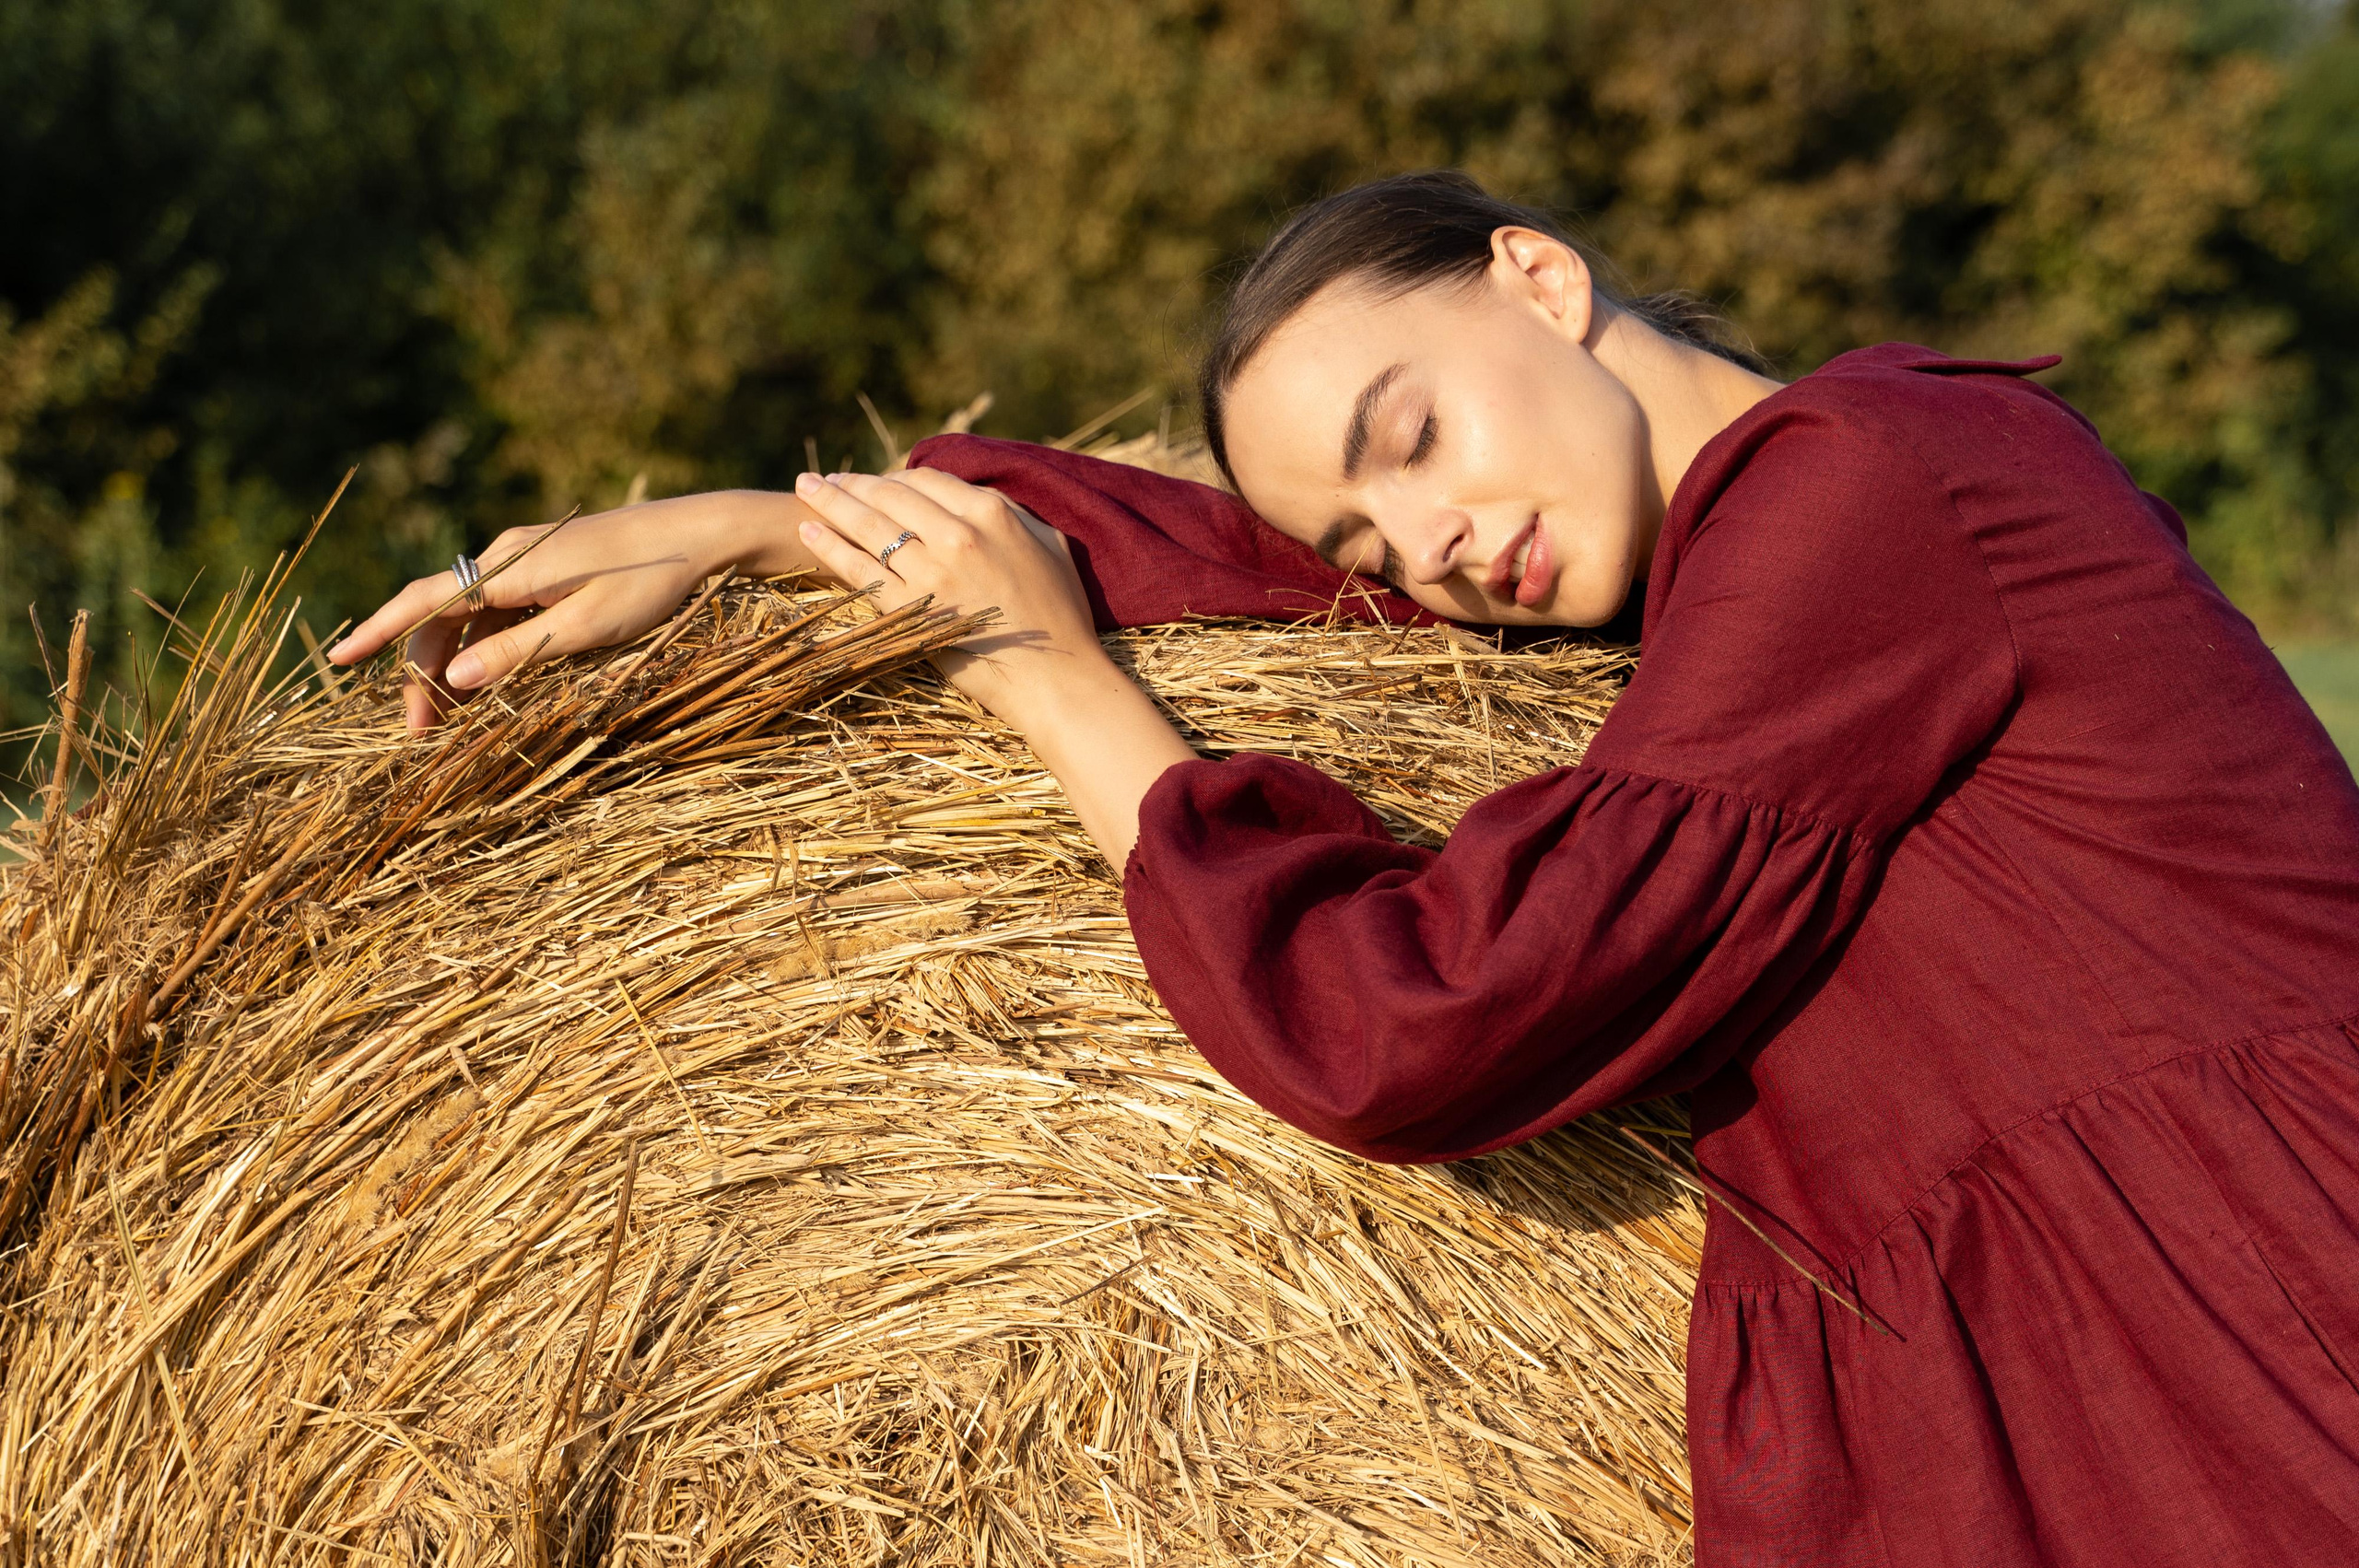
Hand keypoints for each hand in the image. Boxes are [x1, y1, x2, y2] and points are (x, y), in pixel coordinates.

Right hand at [328, 490, 818, 729]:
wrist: (703, 533)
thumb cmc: (655, 580)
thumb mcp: (591, 625)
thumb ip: (522, 651)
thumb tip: (458, 681)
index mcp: (512, 566)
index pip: (426, 600)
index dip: (379, 631)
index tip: (339, 659)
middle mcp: (508, 556)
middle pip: (441, 617)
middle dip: (422, 673)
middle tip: (421, 734)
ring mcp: (526, 562)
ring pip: (467, 619)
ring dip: (452, 667)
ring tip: (445, 723)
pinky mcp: (546, 572)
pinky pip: (497, 613)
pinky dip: (482, 649)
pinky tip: (483, 687)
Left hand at [792, 469, 1109, 725]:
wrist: (1056, 678)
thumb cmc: (1061, 616)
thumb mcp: (1050, 545)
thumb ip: (1014, 514)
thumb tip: (981, 496)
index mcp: (992, 513)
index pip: (927, 479)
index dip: (895, 476)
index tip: (876, 480)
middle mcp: (957, 534)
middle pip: (890, 494)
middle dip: (853, 482)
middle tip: (826, 478)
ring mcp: (931, 572)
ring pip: (869, 525)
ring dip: (831, 503)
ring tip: (806, 489)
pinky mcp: (912, 609)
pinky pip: (860, 569)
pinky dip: (830, 547)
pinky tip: (809, 531)